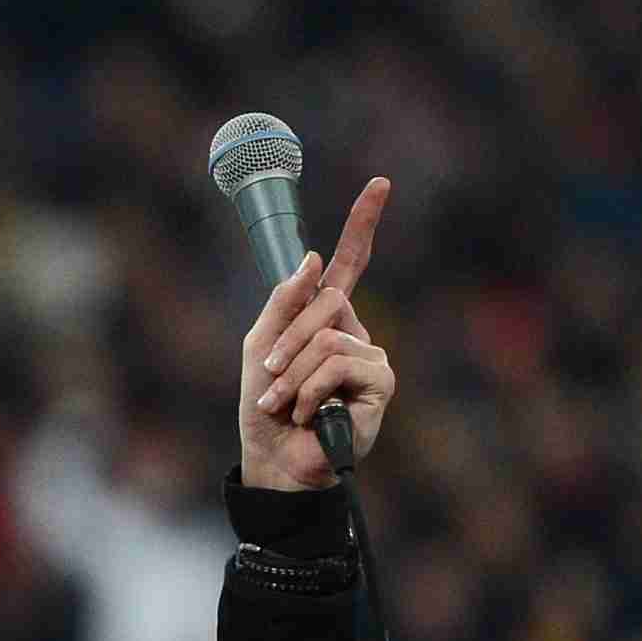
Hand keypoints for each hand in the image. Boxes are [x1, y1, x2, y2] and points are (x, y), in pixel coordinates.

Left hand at [239, 175, 393, 490]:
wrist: (275, 457)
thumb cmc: (265, 406)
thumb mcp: (261, 346)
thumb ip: (283, 302)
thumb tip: (313, 259)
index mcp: (324, 317)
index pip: (348, 263)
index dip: (363, 223)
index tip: (380, 183)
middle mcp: (353, 330)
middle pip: (325, 300)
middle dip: (287, 339)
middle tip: (271, 377)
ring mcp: (370, 355)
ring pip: (327, 336)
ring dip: (292, 373)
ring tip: (286, 403)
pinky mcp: (380, 382)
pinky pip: (338, 364)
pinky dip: (309, 391)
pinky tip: (309, 414)